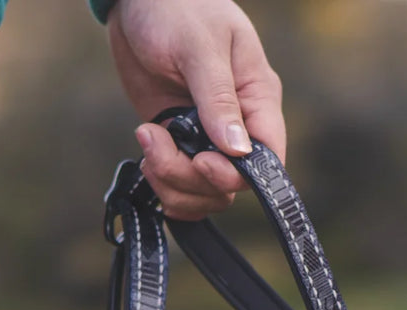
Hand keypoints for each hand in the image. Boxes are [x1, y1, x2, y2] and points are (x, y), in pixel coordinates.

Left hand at [107, 0, 284, 219]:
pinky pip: (181, 184)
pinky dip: (163, 186)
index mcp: (257, 98)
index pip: (268, 157)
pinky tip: (147, 158)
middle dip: (191, 179)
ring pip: (205, 192)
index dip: (237, 174)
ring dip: (171, 183)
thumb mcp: (199, 46)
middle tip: (157, 146)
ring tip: (147, 142)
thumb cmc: (178, 8)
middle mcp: (237, 124)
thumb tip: (237, 149)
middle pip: (231, 185)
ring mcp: (206, 136)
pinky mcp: (178, 140)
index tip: (202, 161)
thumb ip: (217, 98)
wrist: (138, 0)